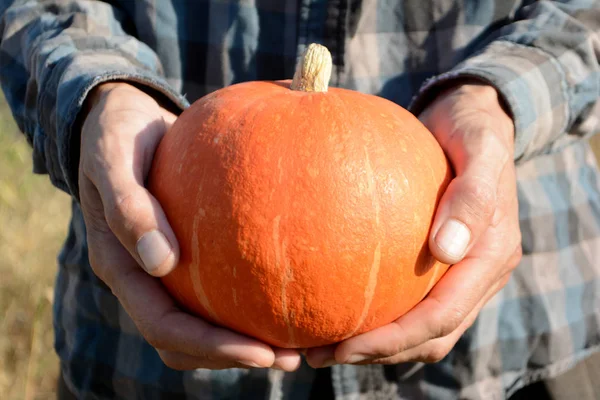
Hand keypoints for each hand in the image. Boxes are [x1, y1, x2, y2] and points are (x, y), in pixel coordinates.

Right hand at [78, 82, 300, 370]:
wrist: (123, 120)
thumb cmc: (117, 136)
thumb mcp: (114, 160)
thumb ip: (128, 207)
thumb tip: (161, 262)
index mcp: (122, 268)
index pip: (164, 327)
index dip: (211, 347)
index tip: (262, 353)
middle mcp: (143, 278)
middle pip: (187, 340)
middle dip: (235, 355)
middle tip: (291, 357)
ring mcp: (164, 269)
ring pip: (202, 322)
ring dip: (244, 339)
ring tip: (296, 341)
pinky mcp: (185, 253)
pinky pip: (215, 288)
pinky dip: (245, 301)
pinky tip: (284, 290)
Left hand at [306, 81, 521, 367]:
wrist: (472, 121)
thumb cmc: (472, 131)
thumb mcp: (479, 150)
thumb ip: (471, 196)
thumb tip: (447, 251)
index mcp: (491, 258)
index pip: (441, 317)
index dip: (394, 340)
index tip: (344, 346)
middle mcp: (477, 275)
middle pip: (427, 336)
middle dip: (376, 353)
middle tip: (319, 355)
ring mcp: (459, 273)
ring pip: (418, 329)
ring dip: (374, 345)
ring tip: (320, 345)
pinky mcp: (439, 264)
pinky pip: (409, 300)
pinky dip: (377, 315)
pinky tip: (336, 305)